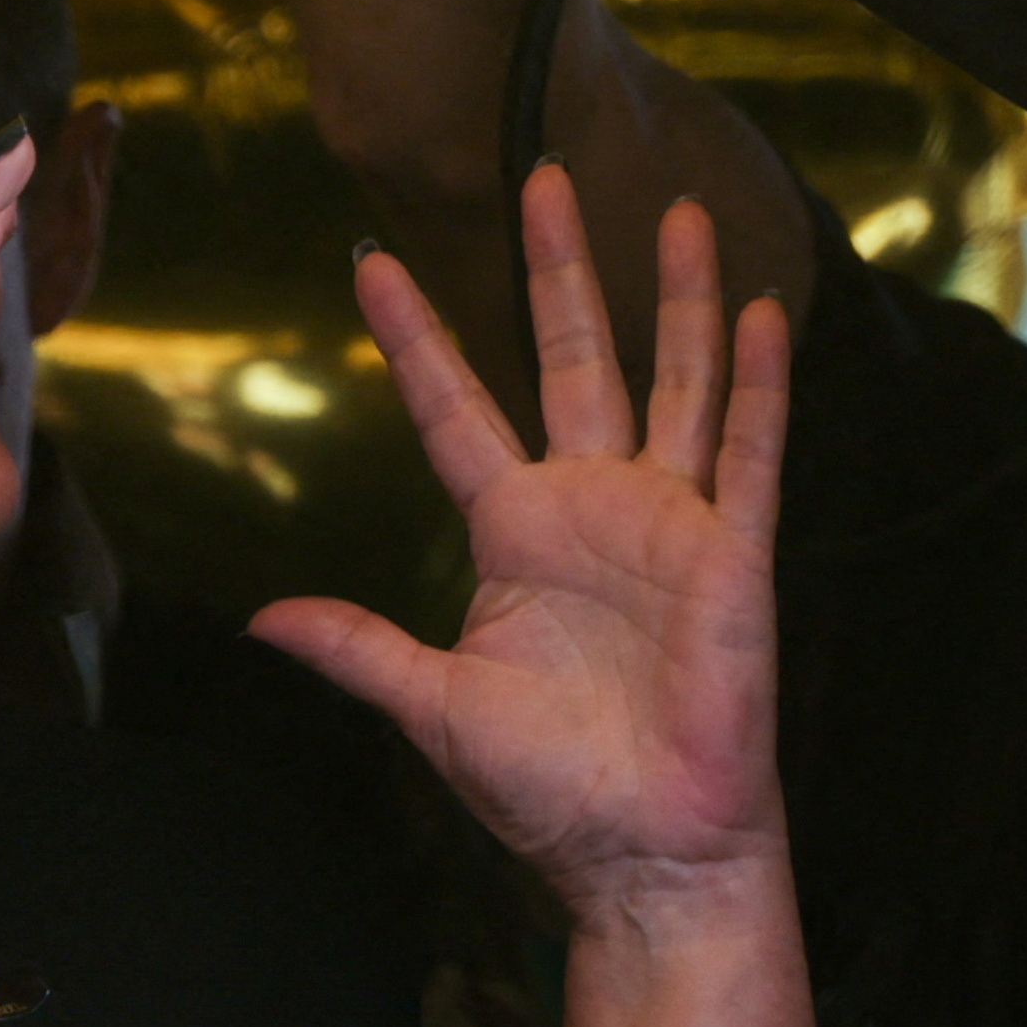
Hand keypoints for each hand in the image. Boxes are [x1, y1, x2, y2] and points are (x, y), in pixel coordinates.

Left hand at [260, 167, 790, 920]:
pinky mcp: (732, 555)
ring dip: (674, 297)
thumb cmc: (547, 790)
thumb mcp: (434, 707)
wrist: (643, 853)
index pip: (455, 410)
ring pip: (672, 381)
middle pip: (571, 359)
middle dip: (556, 269)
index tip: (372, 265)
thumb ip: (360, 647)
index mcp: (514, 534)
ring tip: (671, 209)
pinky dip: (758, 385)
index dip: (415, 339)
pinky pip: (747, 453)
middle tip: (540, 173)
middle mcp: (593, 508)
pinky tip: (763, 315)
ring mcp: (667, 524)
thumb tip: (263, 618)